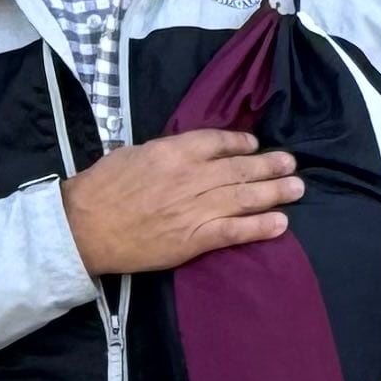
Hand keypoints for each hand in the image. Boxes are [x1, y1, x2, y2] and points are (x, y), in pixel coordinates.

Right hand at [61, 130, 301, 276]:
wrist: (83, 227)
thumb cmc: (101, 187)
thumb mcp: (132, 154)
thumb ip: (164, 152)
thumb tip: (186, 151)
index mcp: (173, 152)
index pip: (217, 142)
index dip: (241, 144)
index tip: (255, 145)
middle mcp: (190, 177)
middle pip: (238, 169)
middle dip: (269, 166)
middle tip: (292, 164)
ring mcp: (194, 209)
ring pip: (243, 197)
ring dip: (274, 192)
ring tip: (297, 188)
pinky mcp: (193, 239)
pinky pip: (233, 231)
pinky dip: (259, 227)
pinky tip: (280, 223)